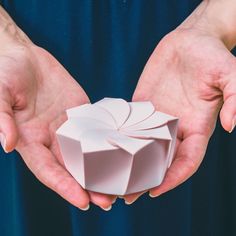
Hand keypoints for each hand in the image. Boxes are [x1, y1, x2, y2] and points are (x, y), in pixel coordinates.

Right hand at [0, 21, 114, 209]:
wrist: (25, 57)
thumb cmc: (6, 73)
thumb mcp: (0, 93)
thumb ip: (2, 118)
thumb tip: (8, 145)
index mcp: (31, 139)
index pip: (49, 170)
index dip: (64, 187)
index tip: (83, 202)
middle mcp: (52, 138)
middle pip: (72, 168)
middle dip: (88, 186)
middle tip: (109, 201)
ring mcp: (69, 126)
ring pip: (87, 154)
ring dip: (101, 170)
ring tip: (119, 184)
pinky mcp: (81, 113)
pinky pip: (96, 129)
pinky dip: (108, 142)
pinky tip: (122, 151)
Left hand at [124, 27, 235, 203]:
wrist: (191, 40)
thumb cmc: (212, 55)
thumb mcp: (229, 73)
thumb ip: (235, 97)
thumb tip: (230, 125)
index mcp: (196, 126)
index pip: (186, 161)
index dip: (173, 178)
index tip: (155, 191)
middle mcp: (175, 127)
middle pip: (160, 160)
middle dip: (145, 178)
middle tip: (125, 196)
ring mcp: (156, 117)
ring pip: (141, 146)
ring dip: (128, 163)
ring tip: (110, 177)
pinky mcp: (142, 104)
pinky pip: (129, 123)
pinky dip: (118, 136)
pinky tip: (103, 146)